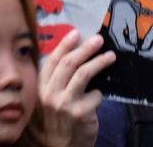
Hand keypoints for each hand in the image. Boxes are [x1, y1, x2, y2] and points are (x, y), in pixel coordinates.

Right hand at [39, 31, 115, 146]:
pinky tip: (97, 98)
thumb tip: (78, 52)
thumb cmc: (60, 119)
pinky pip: (96, 95)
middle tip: (99, 40)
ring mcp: (64, 104)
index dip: (65, 44)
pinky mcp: (80, 113)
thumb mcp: (52, 98)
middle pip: (69, 63)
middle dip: (86, 48)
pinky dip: (99, 94)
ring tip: (110, 56)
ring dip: (99, 62)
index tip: (76, 33)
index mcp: (42, 88)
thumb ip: (60, 79)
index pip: (52, 60)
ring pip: (84, 74)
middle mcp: (50, 95)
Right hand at [108, 0, 138, 51]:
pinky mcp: (114, 30)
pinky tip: (131, 41)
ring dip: (127, 45)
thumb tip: (134, 42)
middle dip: (128, 48)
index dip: (129, 48)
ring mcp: (112, 32)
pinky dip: (125, 41)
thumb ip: (132, 32)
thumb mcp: (131, 20)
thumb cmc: (125, 9)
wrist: (119, 2)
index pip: (122, 44)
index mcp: (115, 31)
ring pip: (119, 43)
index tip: (137, 50)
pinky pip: (119, 39)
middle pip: (119, 45)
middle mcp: (112, 33)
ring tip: (135, 46)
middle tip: (137, 49)